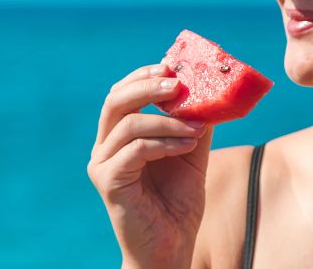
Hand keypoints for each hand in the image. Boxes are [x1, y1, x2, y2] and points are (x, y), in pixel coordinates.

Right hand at [87, 63, 213, 268]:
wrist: (169, 248)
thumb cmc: (176, 204)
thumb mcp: (189, 154)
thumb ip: (192, 123)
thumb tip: (209, 90)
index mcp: (118, 136)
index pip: (122, 94)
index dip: (143, 75)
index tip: (171, 63)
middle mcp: (104, 147)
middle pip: (115, 100)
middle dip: (146, 85)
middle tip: (177, 82)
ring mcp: (103, 163)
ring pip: (128, 123)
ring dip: (166, 120)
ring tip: (195, 126)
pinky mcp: (109, 181)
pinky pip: (136, 150)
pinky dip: (164, 142)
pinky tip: (187, 145)